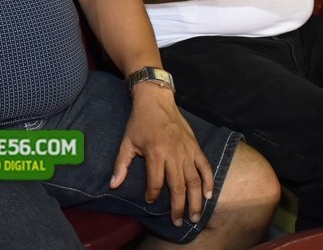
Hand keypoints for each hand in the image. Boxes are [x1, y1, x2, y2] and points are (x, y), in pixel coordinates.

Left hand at [112, 85, 214, 226]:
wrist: (156, 100)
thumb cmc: (140, 122)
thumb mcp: (126, 141)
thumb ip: (120, 164)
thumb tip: (113, 184)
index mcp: (155, 153)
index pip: (156, 182)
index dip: (152, 195)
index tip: (150, 201)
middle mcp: (174, 154)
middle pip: (178, 187)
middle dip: (178, 207)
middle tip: (178, 222)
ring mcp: (187, 151)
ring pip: (194, 181)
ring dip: (196, 200)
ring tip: (195, 217)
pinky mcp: (196, 147)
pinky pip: (205, 167)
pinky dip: (209, 182)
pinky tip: (209, 195)